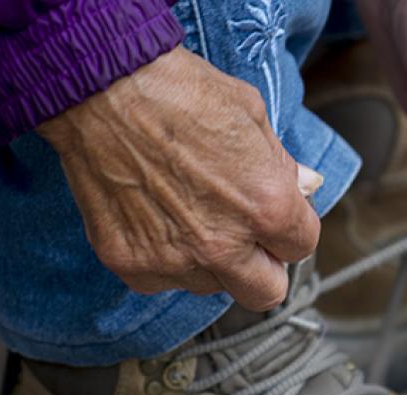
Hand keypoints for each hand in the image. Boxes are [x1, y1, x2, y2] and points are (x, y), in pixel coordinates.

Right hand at [37, 48, 322, 310]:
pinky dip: (162, 256)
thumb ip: (281, 164)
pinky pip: (161, 279)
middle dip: (263, 267)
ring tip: (186, 210)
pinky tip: (152, 215)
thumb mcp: (250, 114)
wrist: (101, 89)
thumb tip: (305, 186)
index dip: (290, 230)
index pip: (301, 247)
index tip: (274, 217)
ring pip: (210, 285)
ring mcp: (173, 260)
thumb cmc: (178, 91)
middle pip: (265, 293)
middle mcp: (222, 246)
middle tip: (245, 236)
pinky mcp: (130, 263)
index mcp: (266, 207)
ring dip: (209, 261)